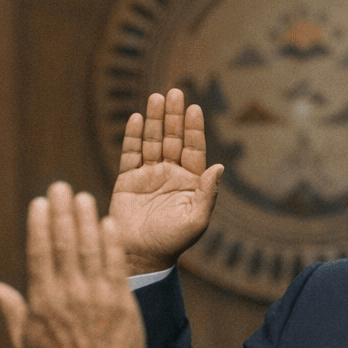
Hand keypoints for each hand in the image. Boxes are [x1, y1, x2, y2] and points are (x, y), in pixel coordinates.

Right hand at [0, 182, 145, 347]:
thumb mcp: (24, 343)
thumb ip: (10, 310)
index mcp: (43, 302)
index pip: (39, 253)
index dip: (40, 225)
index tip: (39, 203)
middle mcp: (69, 294)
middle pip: (64, 243)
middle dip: (62, 212)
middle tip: (60, 187)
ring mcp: (97, 296)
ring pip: (90, 248)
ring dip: (86, 219)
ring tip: (83, 197)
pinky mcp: (122, 301)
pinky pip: (115, 264)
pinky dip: (112, 242)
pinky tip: (109, 223)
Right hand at [108, 88, 224, 274]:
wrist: (141, 256)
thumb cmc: (172, 242)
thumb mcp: (196, 220)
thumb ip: (208, 193)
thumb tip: (220, 167)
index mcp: (190, 182)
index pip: (193, 149)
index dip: (193, 129)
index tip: (194, 108)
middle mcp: (170, 174)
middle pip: (172, 138)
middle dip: (173, 116)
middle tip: (174, 92)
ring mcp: (148, 175)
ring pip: (152, 141)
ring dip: (154, 120)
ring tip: (156, 97)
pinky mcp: (128, 180)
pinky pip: (131, 153)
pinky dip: (133, 136)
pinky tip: (137, 118)